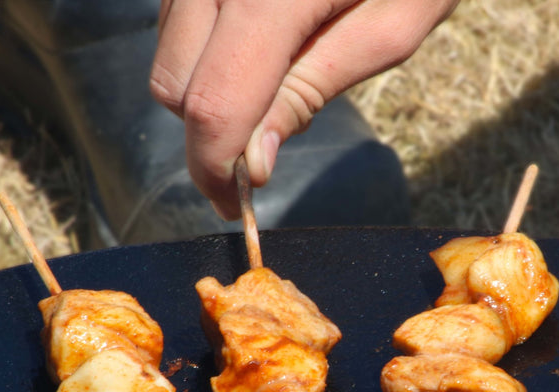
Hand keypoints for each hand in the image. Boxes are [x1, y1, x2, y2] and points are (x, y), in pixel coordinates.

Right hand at [150, 0, 457, 220]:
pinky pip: (175, 15)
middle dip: (213, 131)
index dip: (217, 170)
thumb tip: (253, 160)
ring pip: (167, 52)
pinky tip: (258, 40)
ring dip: (208, 88)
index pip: (214, 106)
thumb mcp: (392, 24)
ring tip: (277, 76)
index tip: (237, 205)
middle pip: (174, 86)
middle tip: (267, 144)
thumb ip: (314, 87)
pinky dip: (206, 47)